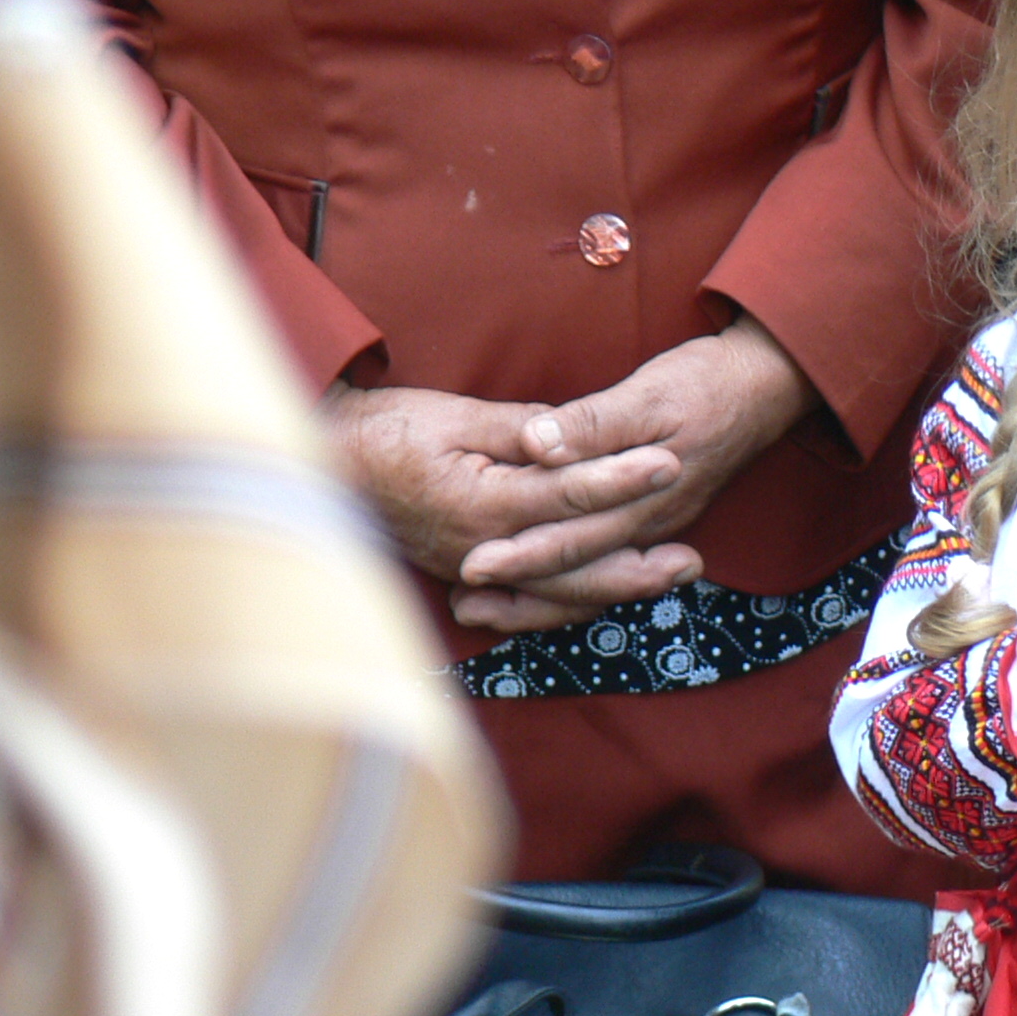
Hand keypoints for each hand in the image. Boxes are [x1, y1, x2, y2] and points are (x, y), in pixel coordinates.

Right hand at [319, 381, 689, 605]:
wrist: (323, 463)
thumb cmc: (384, 430)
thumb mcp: (452, 415)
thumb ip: (517, 428)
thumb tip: (568, 434)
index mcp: (482, 503)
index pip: (568, 492)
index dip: (622, 477)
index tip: (670, 462)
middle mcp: (482, 548)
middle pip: (576, 564)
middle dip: (639, 561)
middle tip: (694, 559)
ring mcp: (474, 567)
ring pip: (560, 591)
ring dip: (618, 587)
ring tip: (670, 576)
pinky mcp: (467, 572)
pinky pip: (532, 599)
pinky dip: (574, 600)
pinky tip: (612, 593)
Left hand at [446, 318, 819, 632]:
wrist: (765, 387)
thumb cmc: (705, 383)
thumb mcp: (648, 392)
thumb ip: (593, 423)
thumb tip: (539, 445)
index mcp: (644, 496)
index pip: (575, 537)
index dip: (522, 554)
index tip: (472, 564)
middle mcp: (650, 523)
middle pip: (577, 570)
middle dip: (518, 589)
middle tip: (463, 603)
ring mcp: (655, 527)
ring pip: (591, 580)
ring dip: (538, 599)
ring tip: (483, 610)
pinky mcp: (653, 520)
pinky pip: (606, 568)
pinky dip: (568, 586)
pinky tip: (535, 588)